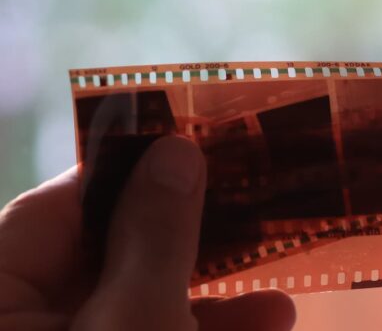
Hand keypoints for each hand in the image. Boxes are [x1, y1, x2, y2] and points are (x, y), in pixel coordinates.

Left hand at [0, 137, 296, 330]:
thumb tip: (175, 149)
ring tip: (278, 297)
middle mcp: (20, 324)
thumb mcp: (142, 318)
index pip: (54, 209)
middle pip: (104, 259)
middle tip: (249, 207)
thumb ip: (156, 233)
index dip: (129, 173)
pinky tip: (267, 321)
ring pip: (135, 304)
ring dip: (213, 297)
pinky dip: (204, 329)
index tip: (195, 146)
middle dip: (189, 241)